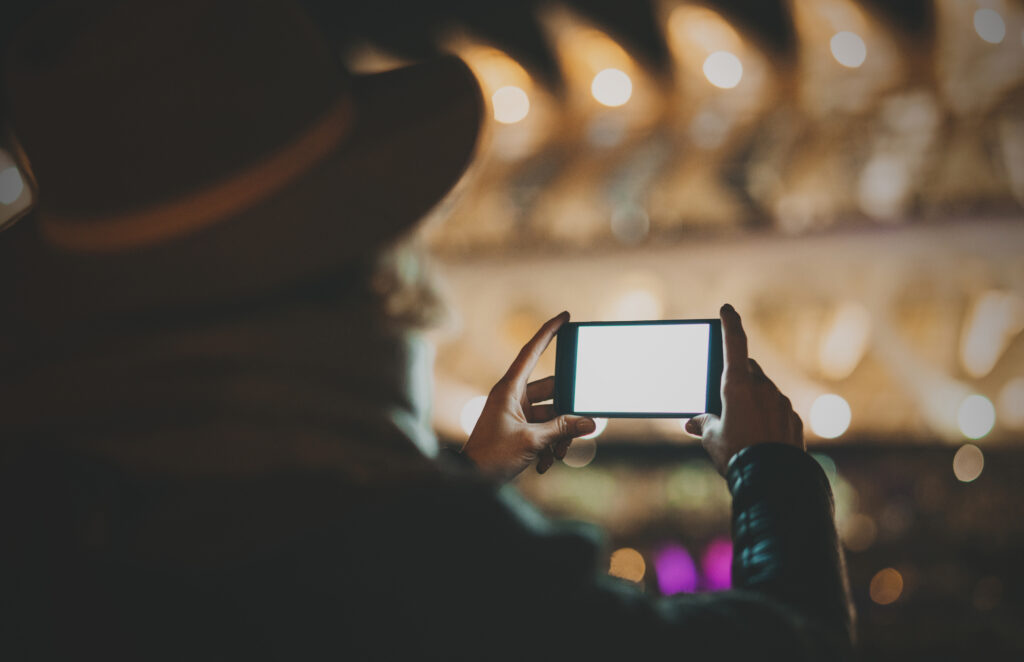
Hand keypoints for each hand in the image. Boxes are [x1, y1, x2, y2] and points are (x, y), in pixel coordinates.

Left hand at [462, 311, 596, 480]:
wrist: (471, 480)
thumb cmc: (493, 456)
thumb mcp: (532, 441)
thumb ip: (562, 429)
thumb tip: (590, 422)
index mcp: (509, 389)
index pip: (531, 352)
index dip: (548, 332)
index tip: (564, 316)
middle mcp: (513, 397)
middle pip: (553, 392)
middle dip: (567, 413)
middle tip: (581, 426)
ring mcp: (516, 413)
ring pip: (551, 415)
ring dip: (558, 436)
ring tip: (557, 455)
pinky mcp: (519, 429)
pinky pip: (543, 430)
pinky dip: (549, 445)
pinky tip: (546, 463)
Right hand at [684, 304, 804, 474]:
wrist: (773, 481)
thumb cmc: (737, 455)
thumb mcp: (712, 439)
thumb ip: (703, 424)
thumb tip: (693, 422)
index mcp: (738, 386)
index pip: (734, 344)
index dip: (730, 324)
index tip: (727, 309)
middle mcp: (763, 389)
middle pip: (749, 370)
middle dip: (738, 376)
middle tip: (725, 392)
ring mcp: (782, 403)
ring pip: (765, 391)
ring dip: (753, 399)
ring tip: (740, 424)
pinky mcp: (794, 420)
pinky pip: (778, 410)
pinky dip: (767, 416)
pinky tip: (760, 436)